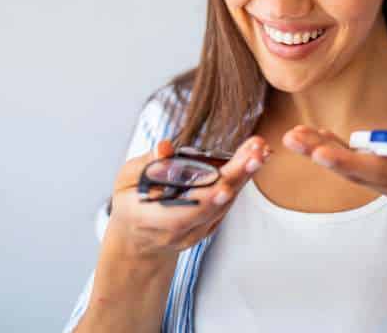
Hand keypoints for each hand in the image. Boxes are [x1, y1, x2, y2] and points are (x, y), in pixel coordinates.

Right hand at [106, 136, 272, 260]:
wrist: (139, 239)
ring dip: (244, 175)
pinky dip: (242, 180)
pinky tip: (255, 158)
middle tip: (255, 155)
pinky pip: (228, 203)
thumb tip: (164, 147)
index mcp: (149, 219)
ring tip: (259, 149)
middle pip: (212, 206)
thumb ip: (146, 163)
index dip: (203, 202)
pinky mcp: (209, 227)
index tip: (224, 187)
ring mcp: (195, 233)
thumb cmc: (131, 202)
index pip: (181, 214)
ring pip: (225, 204)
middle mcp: (176, 231)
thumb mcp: (126, 179)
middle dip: (235, 179)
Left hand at [283, 116, 386, 249]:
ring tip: (294, 135)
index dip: (352, 160)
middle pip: (358, 170)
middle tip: (293, 138)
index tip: (322, 151)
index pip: (385, 169)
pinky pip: (358, 169)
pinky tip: (315, 139)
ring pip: (354, 170)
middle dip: (324, 155)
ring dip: (322, 153)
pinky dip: (335, 154)